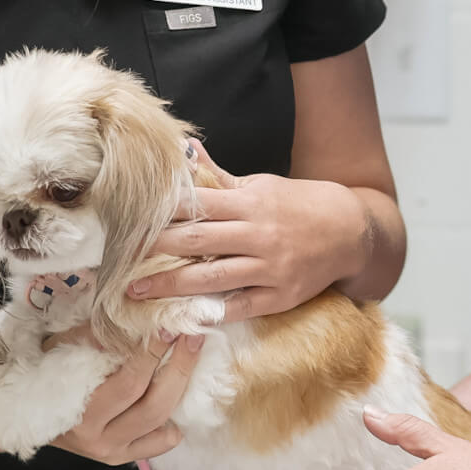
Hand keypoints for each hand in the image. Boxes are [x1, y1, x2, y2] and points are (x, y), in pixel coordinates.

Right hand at [49, 329, 203, 464]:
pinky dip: (173, 422)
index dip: (153, 354)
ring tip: (191, 356)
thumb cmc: (41, 375)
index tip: (167, 327)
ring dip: (182, 388)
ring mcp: (112, 452)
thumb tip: (132, 322)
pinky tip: (172, 397)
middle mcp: (98, 440)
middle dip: (179, 368)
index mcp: (79, 413)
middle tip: (191, 337)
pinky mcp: (122, 458)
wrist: (24, 417)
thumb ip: (90, 337)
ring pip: (162, 425)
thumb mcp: (57, 351)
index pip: (129, 383)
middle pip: (153, 405)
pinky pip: (161, 443)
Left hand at [128, 140, 373, 321]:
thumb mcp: (261, 185)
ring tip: (137, 293)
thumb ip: (220, 178)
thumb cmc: (298, 205)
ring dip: (171, 287)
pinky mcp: (280, 296)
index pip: (197, 208)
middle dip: (155, 252)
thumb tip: (185, 152)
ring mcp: (270, 268)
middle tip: (119, 261)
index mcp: (249, 203)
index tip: (129, 224)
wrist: (352, 231)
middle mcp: (258, 235)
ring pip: (211, 278)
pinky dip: (210, 312)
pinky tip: (180, 317)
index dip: (161, 217)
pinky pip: (238, 306)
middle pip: (197, 243)